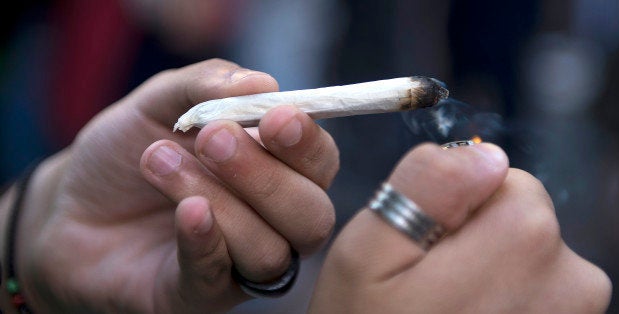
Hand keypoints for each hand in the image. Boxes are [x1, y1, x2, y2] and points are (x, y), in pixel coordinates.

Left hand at [14, 59, 338, 312]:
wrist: (72, 205)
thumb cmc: (129, 152)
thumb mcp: (160, 102)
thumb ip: (208, 84)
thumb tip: (263, 83)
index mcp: (277, 169)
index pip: (320, 162)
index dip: (307, 143)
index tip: (275, 117)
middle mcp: (273, 222)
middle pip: (311, 215)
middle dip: (266, 176)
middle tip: (211, 139)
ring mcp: (241, 264)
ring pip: (268, 250)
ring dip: (221, 201)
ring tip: (157, 160)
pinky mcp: (201, 296)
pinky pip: (219, 277)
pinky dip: (205, 241)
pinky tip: (185, 210)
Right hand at [309, 143, 610, 312]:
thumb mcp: (368, 254)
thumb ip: (426, 187)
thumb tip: (485, 154)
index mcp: (525, 238)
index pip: (503, 177)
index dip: (455, 205)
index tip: (423, 250)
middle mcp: (575, 280)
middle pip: (522, 219)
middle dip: (476, 239)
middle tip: (428, 289)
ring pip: (529, 260)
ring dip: (489, 276)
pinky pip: (534, 299)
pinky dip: (503, 307)